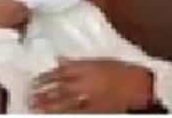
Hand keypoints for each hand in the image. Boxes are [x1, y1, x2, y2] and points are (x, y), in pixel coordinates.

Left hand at [30, 59, 152, 112]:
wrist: (141, 86)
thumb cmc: (123, 71)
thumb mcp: (103, 61)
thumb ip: (80, 62)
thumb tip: (60, 59)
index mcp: (89, 67)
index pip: (62, 71)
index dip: (47, 76)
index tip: (35, 79)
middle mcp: (87, 81)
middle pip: (59, 86)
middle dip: (43, 91)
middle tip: (30, 94)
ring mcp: (90, 97)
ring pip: (63, 101)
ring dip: (47, 103)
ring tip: (34, 106)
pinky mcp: (95, 109)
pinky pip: (75, 112)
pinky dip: (63, 113)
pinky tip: (53, 114)